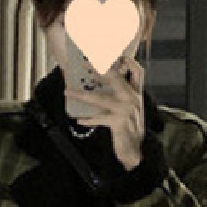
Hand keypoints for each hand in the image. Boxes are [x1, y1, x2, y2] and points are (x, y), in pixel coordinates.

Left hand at [67, 53, 145, 169]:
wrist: (137, 152)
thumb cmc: (131, 132)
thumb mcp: (130, 112)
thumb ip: (121, 99)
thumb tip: (101, 89)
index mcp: (137, 95)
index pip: (137, 72)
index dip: (129, 61)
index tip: (117, 54)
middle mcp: (133, 99)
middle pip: (115, 77)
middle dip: (98, 69)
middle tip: (83, 64)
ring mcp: (126, 110)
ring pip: (100, 98)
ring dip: (81, 95)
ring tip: (68, 92)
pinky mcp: (118, 122)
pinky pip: (98, 118)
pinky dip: (88, 119)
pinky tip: (80, 120)